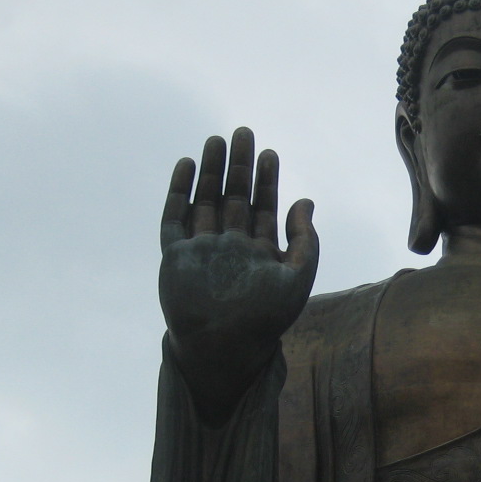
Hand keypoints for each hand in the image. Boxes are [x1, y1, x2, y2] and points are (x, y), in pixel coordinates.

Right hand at [159, 127, 317, 412]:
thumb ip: (305, 242)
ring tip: (216, 141)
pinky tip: (187, 166)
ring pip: (205, 201)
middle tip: (243, 133)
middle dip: (239, 166)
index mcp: (258, 253)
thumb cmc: (264, 321)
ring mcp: (202, 250)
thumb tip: (305, 201)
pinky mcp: (176, 256)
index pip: (263, 208)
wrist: (223, 348)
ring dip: (210, 172)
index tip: (270, 153)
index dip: (267, 180)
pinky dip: (179, 192)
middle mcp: (230, 248)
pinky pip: (174, 218)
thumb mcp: (297, 279)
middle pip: (234, 197)